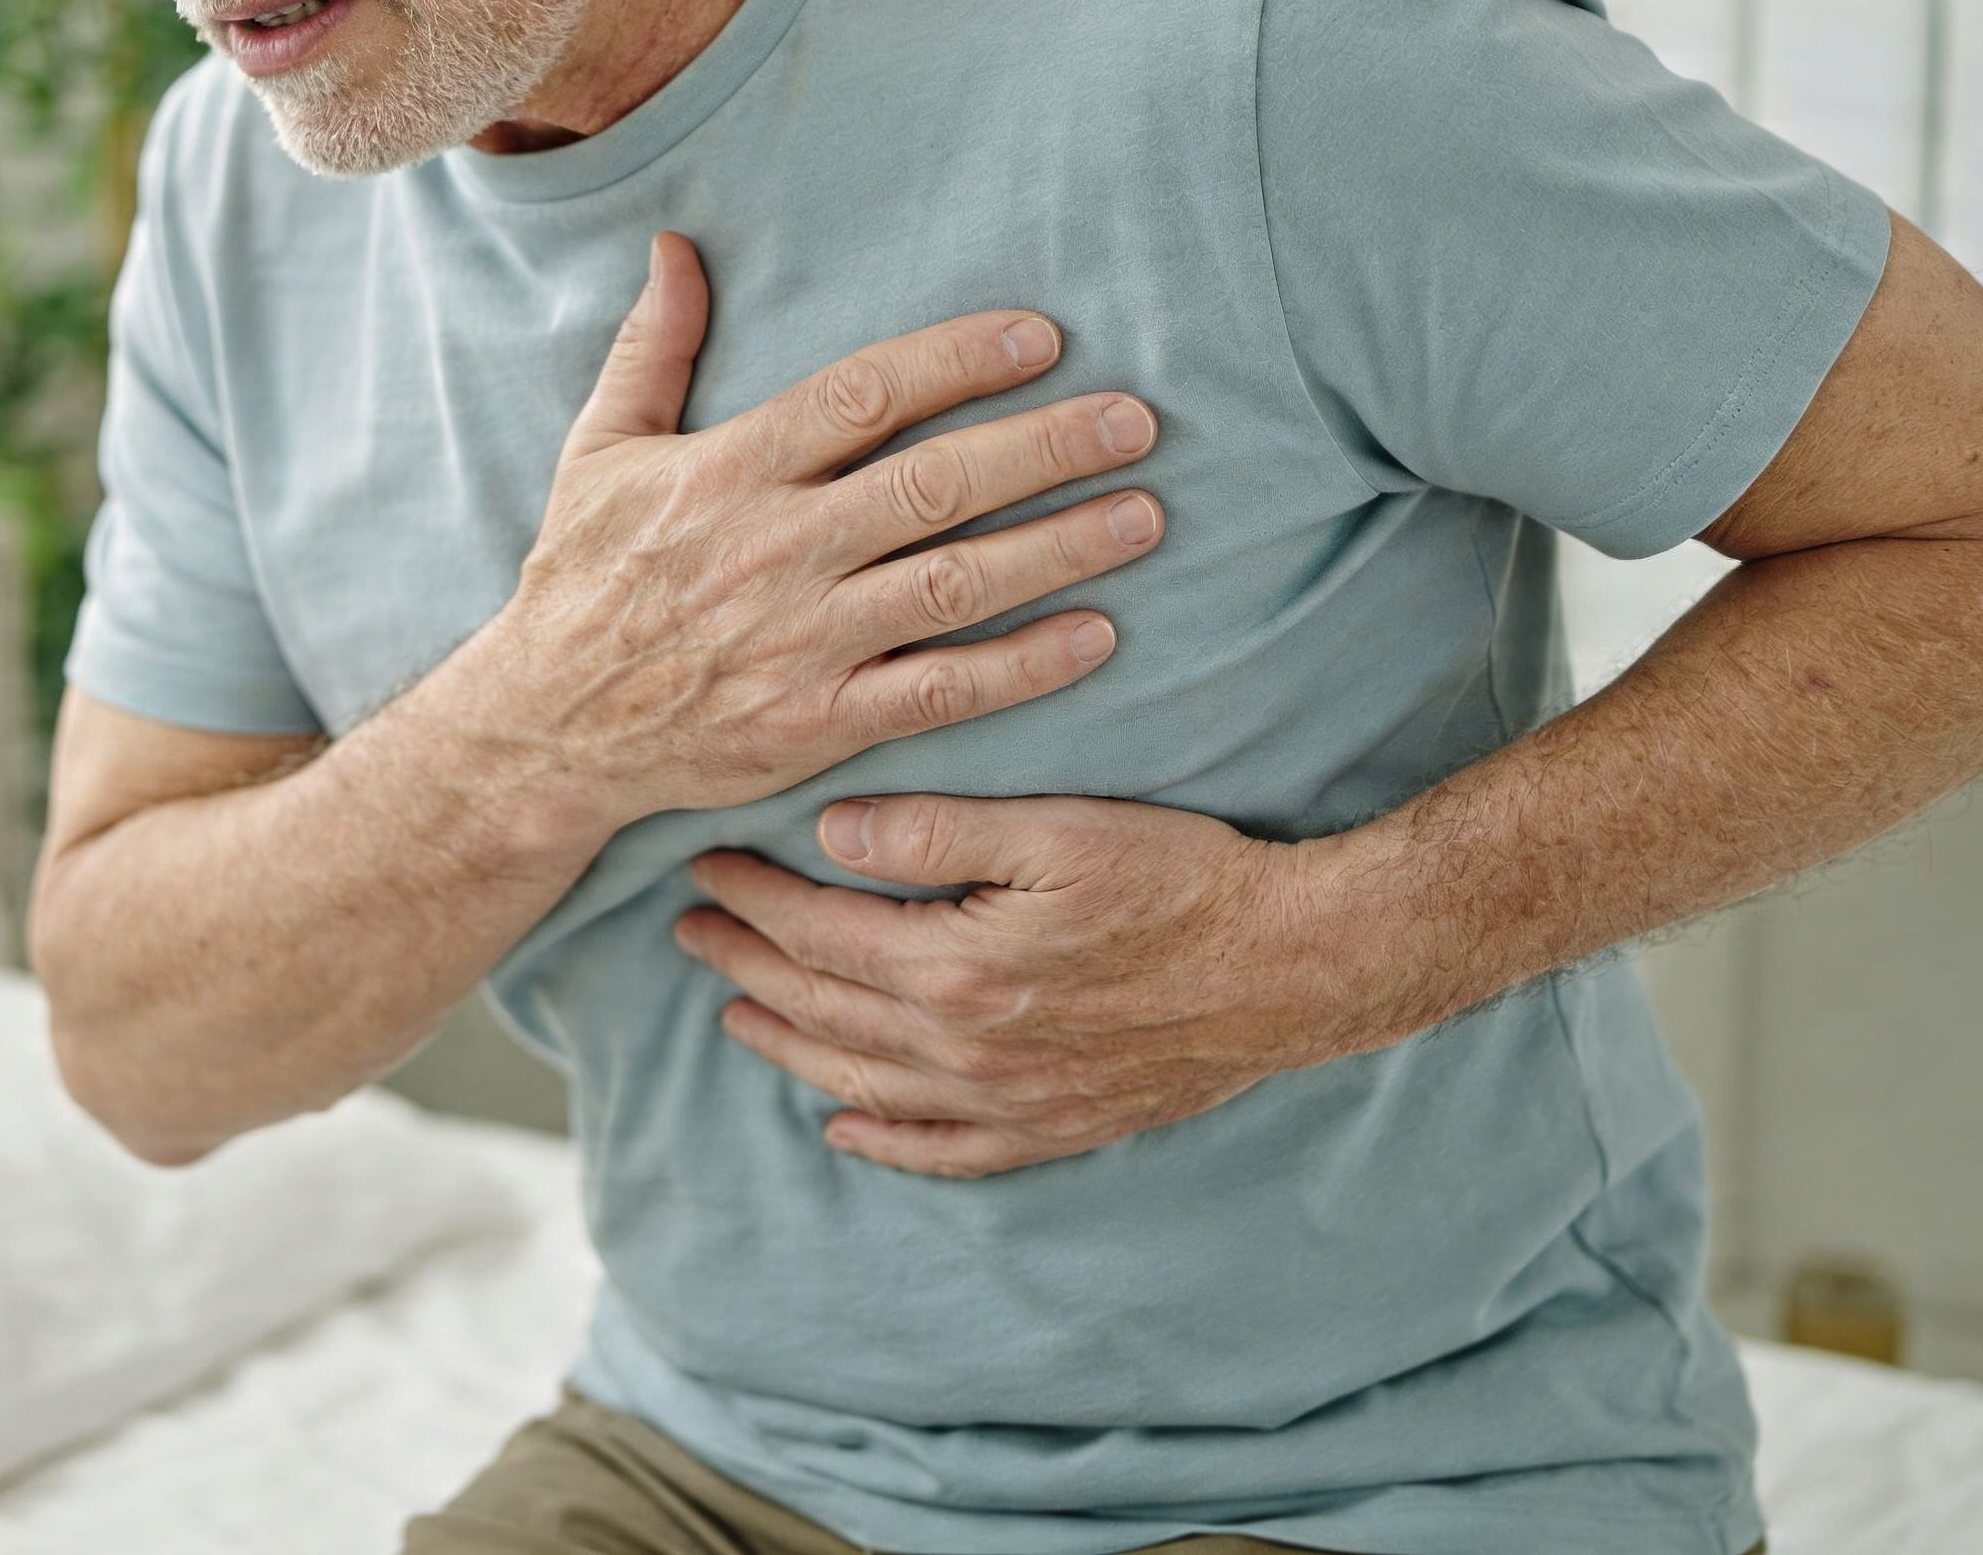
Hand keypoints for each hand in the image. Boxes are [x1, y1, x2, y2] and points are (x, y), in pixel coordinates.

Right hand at [430, 233, 1162, 842]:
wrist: (545, 727)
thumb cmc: (579, 578)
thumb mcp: (597, 449)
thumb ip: (651, 348)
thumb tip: (676, 246)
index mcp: (729, 471)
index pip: (863, 395)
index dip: (957, 360)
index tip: (1041, 337)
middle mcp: (775, 550)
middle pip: (934, 486)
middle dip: (1044, 448)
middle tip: (1134, 420)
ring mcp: (802, 640)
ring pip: (954, 584)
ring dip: (1060, 548)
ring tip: (1146, 515)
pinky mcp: (819, 722)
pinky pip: (940, 689)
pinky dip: (1023, 665)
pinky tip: (1096, 633)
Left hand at [671, 792, 1418, 1176]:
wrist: (1292, 968)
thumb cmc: (1180, 881)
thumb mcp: (1056, 830)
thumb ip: (932, 834)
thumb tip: (829, 834)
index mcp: (953, 972)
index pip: (817, 933)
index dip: (753, 897)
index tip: (705, 865)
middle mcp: (963, 1053)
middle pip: (821, 1011)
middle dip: (746, 964)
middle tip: (691, 931)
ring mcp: (1007, 1102)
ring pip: (863, 1085)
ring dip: (789, 1049)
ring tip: (734, 1012)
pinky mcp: (1052, 1127)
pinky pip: (945, 1153)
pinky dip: (885, 1145)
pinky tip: (843, 1131)